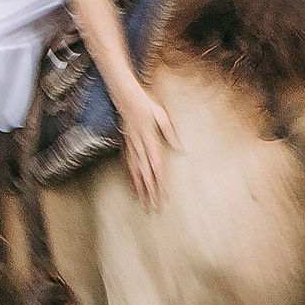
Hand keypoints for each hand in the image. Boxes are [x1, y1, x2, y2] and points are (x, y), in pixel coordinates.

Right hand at [117, 78, 179, 205]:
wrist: (124, 95)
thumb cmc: (145, 103)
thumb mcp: (161, 114)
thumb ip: (170, 131)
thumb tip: (180, 148)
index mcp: (149, 139)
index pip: (157, 165)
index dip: (161, 182)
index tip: (165, 195)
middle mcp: (139, 146)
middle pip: (146, 174)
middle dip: (150, 192)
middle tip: (154, 208)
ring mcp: (131, 146)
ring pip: (135, 172)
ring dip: (140, 189)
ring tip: (142, 203)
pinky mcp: (126, 145)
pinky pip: (127, 165)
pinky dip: (130, 178)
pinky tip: (132, 187)